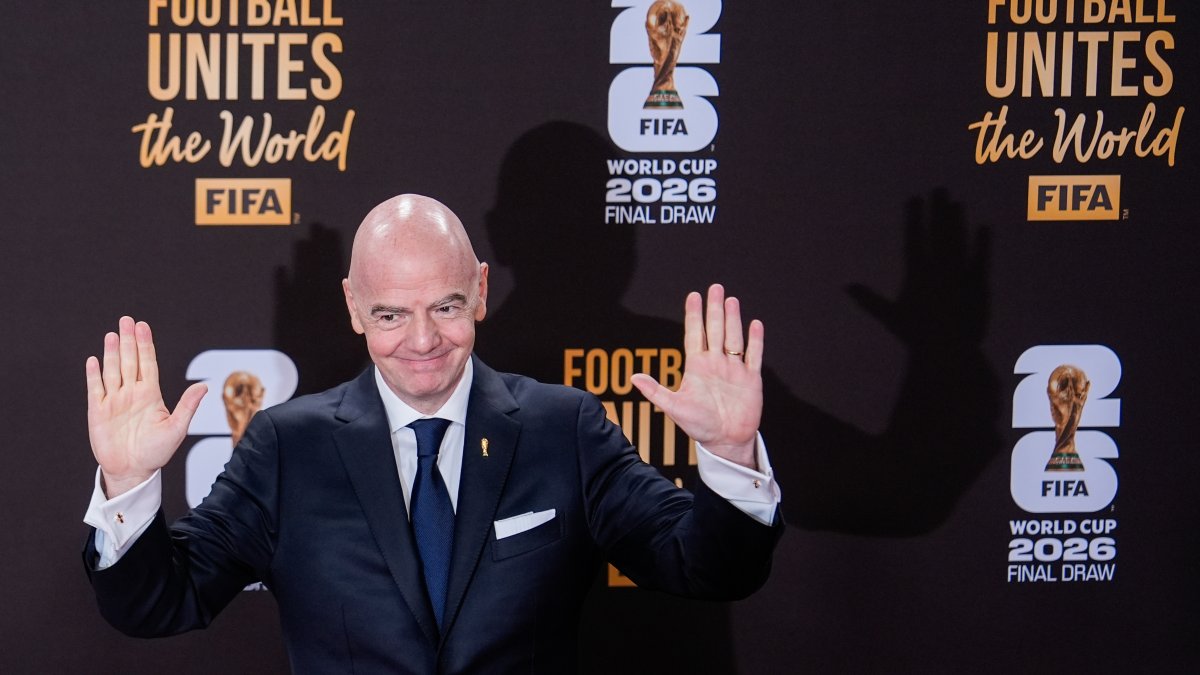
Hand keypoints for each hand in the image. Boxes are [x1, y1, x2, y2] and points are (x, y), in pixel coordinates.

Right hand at [85, 317, 207, 497]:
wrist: (133, 471)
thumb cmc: (157, 452)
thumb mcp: (176, 429)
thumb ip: (187, 406)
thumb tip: (203, 386)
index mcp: (151, 395)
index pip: (148, 363)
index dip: (145, 345)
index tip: (143, 326)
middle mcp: (132, 393)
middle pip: (129, 361)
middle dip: (128, 340)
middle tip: (127, 320)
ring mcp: (114, 401)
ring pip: (112, 370)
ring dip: (111, 352)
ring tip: (113, 334)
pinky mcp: (98, 412)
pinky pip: (95, 389)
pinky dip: (94, 375)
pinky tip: (94, 360)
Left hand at [632, 284, 762, 468]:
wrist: (725, 441)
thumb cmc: (699, 426)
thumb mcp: (674, 407)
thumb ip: (656, 391)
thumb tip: (633, 377)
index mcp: (696, 367)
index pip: (694, 335)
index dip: (694, 315)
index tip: (693, 295)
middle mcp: (715, 364)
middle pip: (715, 330)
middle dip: (714, 310)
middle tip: (715, 288)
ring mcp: (734, 369)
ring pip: (734, 338)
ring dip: (733, 319)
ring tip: (731, 300)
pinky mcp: (751, 378)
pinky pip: (753, 355)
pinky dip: (755, 340)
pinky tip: (754, 324)